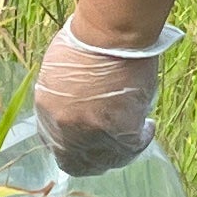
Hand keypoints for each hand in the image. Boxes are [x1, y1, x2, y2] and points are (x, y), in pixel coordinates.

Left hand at [33, 20, 181, 176]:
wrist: (108, 34)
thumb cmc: (87, 38)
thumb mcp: (61, 69)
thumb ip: (65, 96)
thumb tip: (81, 107)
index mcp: (47, 109)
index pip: (55, 145)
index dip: (73, 147)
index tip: (88, 142)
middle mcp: (65, 128)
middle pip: (78, 163)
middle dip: (95, 159)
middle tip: (111, 150)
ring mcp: (92, 134)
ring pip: (107, 160)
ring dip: (121, 152)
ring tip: (136, 133)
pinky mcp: (121, 132)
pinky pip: (133, 148)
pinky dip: (143, 138)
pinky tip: (149, 126)